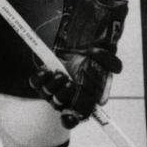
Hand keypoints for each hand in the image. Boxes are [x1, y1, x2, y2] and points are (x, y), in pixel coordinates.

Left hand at [31, 0, 127, 127]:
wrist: (81, 28)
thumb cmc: (96, 44)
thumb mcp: (106, 55)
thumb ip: (110, 65)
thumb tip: (109, 84)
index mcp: (87, 92)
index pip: (80, 113)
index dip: (73, 118)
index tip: (69, 117)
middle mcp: (70, 92)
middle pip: (62, 106)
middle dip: (63, 97)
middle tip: (68, 83)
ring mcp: (55, 85)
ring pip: (48, 95)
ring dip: (52, 88)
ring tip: (58, 74)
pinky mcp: (42, 76)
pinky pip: (36, 83)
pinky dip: (39, 79)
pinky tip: (44, 70)